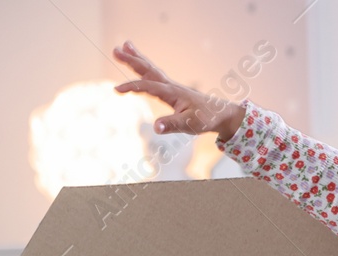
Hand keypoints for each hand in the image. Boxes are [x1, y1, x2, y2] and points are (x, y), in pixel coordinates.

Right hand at [111, 40, 244, 142]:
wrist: (221, 114)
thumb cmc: (206, 119)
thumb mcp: (190, 125)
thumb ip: (172, 125)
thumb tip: (155, 127)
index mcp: (172, 93)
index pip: (148, 86)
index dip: (132, 87)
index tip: (117, 90)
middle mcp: (170, 86)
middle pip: (148, 70)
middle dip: (131, 60)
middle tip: (115, 49)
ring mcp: (171, 86)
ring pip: (151, 69)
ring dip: (137, 58)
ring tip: (124, 46)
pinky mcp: (172, 90)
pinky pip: (155, 75)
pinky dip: (145, 67)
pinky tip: (140, 64)